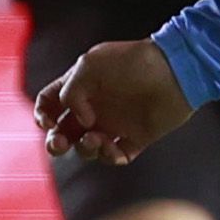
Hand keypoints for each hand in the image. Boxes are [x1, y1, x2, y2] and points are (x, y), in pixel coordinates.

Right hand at [34, 39, 195, 164]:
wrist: (177, 71)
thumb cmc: (134, 62)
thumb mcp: (90, 65)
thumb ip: (71, 92)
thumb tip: (79, 122)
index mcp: (81, 86)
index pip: (50, 104)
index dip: (42, 115)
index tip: (48, 121)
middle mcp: (95, 107)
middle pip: (62, 133)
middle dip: (55, 143)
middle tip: (61, 143)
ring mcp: (115, 123)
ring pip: (86, 148)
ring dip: (84, 149)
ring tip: (97, 139)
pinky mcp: (136, 138)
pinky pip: (114, 156)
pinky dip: (108, 157)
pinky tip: (112, 147)